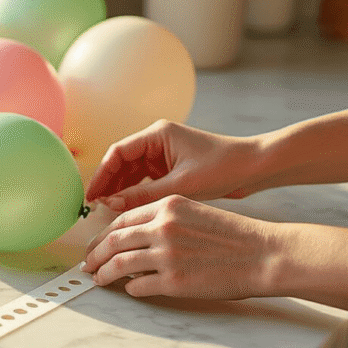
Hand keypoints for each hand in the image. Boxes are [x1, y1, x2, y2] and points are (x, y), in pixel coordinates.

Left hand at [81, 195, 275, 299]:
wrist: (265, 254)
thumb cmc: (234, 236)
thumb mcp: (194, 213)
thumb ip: (163, 220)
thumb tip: (133, 239)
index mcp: (168, 206)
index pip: (122, 220)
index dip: (103, 234)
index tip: (95, 245)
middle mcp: (163, 227)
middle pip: (113, 241)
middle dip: (94, 254)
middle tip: (87, 265)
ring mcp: (167, 254)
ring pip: (119, 264)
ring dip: (104, 274)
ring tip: (99, 279)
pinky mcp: (174, 281)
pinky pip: (138, 286)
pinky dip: (130, 289)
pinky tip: (131, 289)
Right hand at [85, 120, 262, 211]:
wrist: (256, 168)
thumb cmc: (224, 168)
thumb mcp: (181, 185)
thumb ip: (143, 195)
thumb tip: (111, 204)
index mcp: (157, 135)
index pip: (118, 153)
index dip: (101, 175)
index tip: (91, 195)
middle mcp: (157, 141)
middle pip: (121, 163)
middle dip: (108, 185)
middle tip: (95, 208)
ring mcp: (164, 155)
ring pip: (132, 174)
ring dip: (120, 191)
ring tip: (108, 212)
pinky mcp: (171, 168)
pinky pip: (145, 181)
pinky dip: (136, 194)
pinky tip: (128, 210)